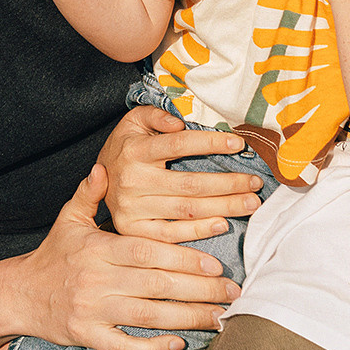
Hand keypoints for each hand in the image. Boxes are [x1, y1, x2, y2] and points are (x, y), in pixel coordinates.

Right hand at [10, 164, 242, 349]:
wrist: (19, 294)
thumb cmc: (53, 255)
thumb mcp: (68, 219)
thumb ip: (88, 193)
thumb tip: (104, 168)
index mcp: (98, 249)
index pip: (146, 253)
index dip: (181, 259)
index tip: (214, 264)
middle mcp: (97, 280)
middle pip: (155, 285)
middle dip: (197, 290)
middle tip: (232, 292)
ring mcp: (92, 311)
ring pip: (147, 316)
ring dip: (187, 318)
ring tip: (219, 318)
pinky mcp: (87, 336)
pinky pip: (124, 346)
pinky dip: (151, 347)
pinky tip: (178, 343)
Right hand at [98, 106, 263, 242]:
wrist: (95, 185)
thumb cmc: (125, 149)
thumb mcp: (133, 122)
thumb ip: (154, 114)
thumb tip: (179, 121)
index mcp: (134, 151)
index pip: (179, 144)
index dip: (211, 143)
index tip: (238, 143)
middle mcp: (132, 181)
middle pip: (190, 183)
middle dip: (228, 183)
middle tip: (255, 183)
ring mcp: (132, 209)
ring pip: (186, 210)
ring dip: (224, 207)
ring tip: (250, 203)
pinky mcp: (134, 230)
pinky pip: (172, 234)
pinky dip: (199, 231)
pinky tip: (223, 224)